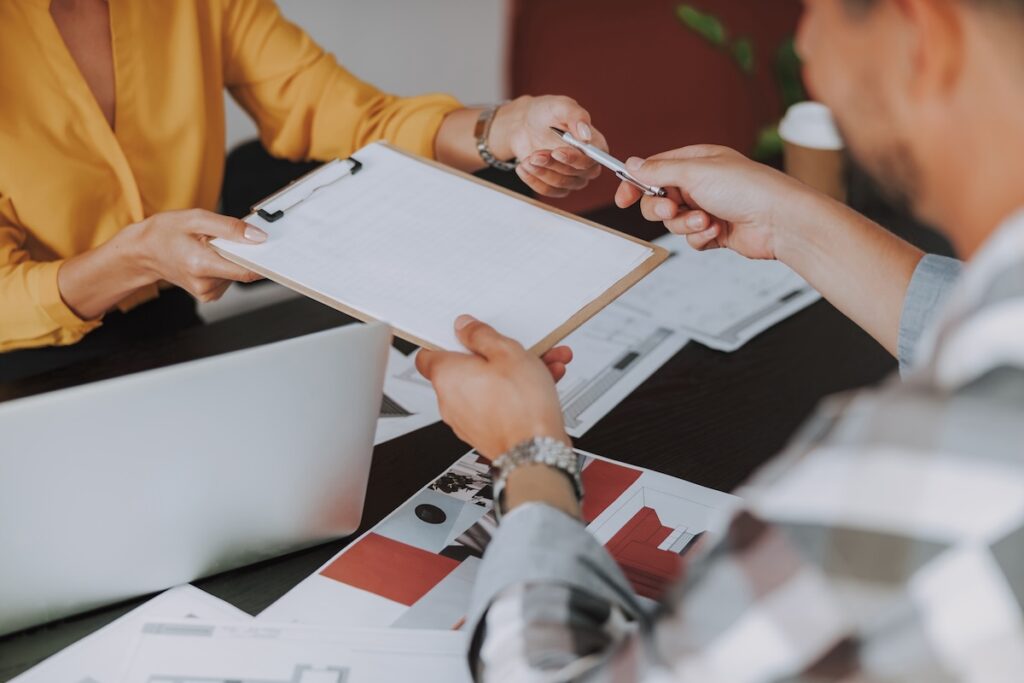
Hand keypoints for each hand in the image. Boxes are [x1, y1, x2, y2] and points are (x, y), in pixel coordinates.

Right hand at [121, 209, 264, 301]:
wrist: (143, 251)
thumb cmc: (164, 233)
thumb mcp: (196, 218)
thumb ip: (230, 228)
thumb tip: (257, 237)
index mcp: (200, 264)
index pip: (245, 271)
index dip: (262, 261)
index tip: (272, 251)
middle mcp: (204, 283)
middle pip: (242, 271)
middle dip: (241, 253)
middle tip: (224, 238)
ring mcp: (205, 292)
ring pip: (235, 274)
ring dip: (230, 258)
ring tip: (209, 247)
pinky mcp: (208, 294)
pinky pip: (228, 278)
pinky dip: (224, 266)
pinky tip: (208, 257)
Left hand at [416, 315, 570, 459]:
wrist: (537, 452)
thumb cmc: (521, 406)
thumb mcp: (506, 353)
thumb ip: (481, 335)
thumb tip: (464, 327)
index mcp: (446, 376)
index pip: (429, 353)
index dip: (448, 341)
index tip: (469, 333)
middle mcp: (450, 400)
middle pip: (469, 369)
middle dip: (498, 355)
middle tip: (518, 349)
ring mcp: (467, 419)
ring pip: (489, 386)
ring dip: (514, 373)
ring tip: (542, 365)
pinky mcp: (485, 432)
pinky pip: (498, 404)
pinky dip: (516, 394)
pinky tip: (545, 384)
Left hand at [489, 95, 606, 197]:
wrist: (525, 124)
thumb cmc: (547, 112)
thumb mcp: (561, 106)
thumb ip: (576, 116)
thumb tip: (586, 134)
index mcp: (595, 144)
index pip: (593, 159)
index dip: (575, 159)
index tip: (557, 153)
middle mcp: (587, 164)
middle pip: (576, 174)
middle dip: (552, 164)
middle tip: (536, 154)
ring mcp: (573, 177)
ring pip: (561, 184)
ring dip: (541, 172)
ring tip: (527, 158)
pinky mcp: (557, 186)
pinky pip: (548, 191)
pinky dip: (533, 180)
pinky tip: (524, 167)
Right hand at [614, 145, 832, 261]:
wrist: (780, 221)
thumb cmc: (748, 188)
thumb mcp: (695, 173)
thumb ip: (659, 171)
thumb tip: (632, 164)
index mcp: (696, 161)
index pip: (655, 170)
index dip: (636, 183)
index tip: (623, 198)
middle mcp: (701, 184)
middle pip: (659, 199)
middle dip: (662, 208)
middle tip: (673, 209)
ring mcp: (708, 208)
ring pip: (674, 222)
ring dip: (686, 224)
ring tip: (707, 221)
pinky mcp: (715, 231)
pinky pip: (691, 239)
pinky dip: (700, 237)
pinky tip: (716, 231)